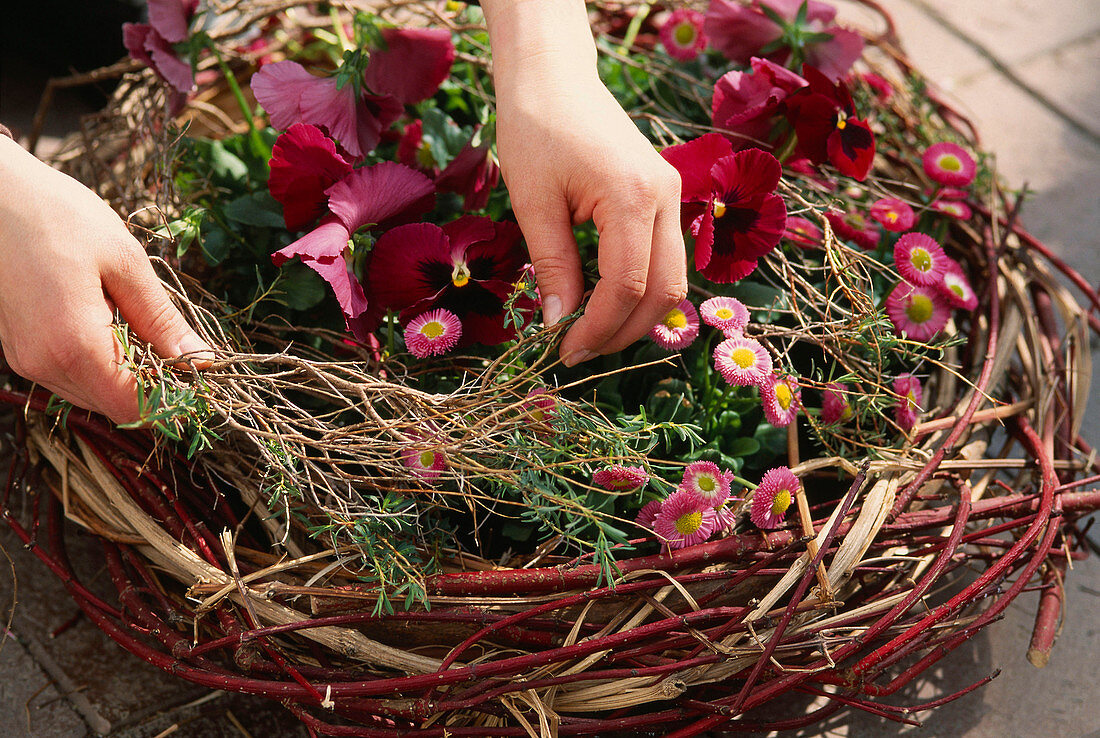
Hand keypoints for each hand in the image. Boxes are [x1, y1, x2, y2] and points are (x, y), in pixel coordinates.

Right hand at [0, 136, 210, 423]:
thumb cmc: (56, 215)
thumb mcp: (125, 261)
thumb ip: (161, 319)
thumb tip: (200, 360)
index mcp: (74, 345)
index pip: (134, 406)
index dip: (174, 400)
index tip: (203, 374)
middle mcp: (43, 364)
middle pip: (114, 406)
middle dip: (155, 388)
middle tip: (186, 350)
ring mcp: (25, 360)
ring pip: (92, 394)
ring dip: (128, 377)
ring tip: (152, 332)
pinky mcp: (19, 349)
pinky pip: (70, 376)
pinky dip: (102, 364)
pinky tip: (116, 327)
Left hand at [483, 0, 686, 365]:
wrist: (553, 77)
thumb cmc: (535, 130)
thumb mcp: (534, 204)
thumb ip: (553, 267)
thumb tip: (560, 324)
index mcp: (633, 197)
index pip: (628, 286)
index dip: (599, 329)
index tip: (564, 352)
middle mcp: (667, 198)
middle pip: (665, 291)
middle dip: (624, 332)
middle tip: (578, 352)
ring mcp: (672, 195)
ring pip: (673, 279)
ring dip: (638, 316)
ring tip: (591, 334)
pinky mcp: (665, 196)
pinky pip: (665, 256)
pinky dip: (642, 289)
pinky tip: (605, 302)